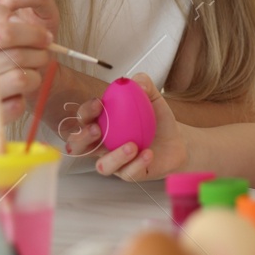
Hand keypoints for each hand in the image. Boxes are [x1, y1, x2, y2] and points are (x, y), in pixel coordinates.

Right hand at [0, 7, 51, 152]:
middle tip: (44, 55)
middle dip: (38, 54)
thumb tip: (22, 20)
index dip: (30, 33)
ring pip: (18, 80)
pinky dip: (22, 100)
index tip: (44, 37)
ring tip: (32, 75)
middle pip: (13, 56)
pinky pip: (14, 107)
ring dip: (34, 76)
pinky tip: (15, 97)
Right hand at [68, 74, 187, 180]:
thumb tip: (136, 81)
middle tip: (97, 130)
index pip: (83, 118)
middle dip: (81, 138)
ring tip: (132, 146)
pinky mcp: (129, 173)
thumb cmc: (156, 120)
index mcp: (103, 122)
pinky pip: (127, 173)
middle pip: (78, 146)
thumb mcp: (152, 97)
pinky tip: (148, 154)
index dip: (85, 112)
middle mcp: (103, 144)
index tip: (98, 104)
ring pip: (102, 166)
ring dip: (114, 156)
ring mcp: (115, 161)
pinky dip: (137, 164)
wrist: (176, 141)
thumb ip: (144, 85)